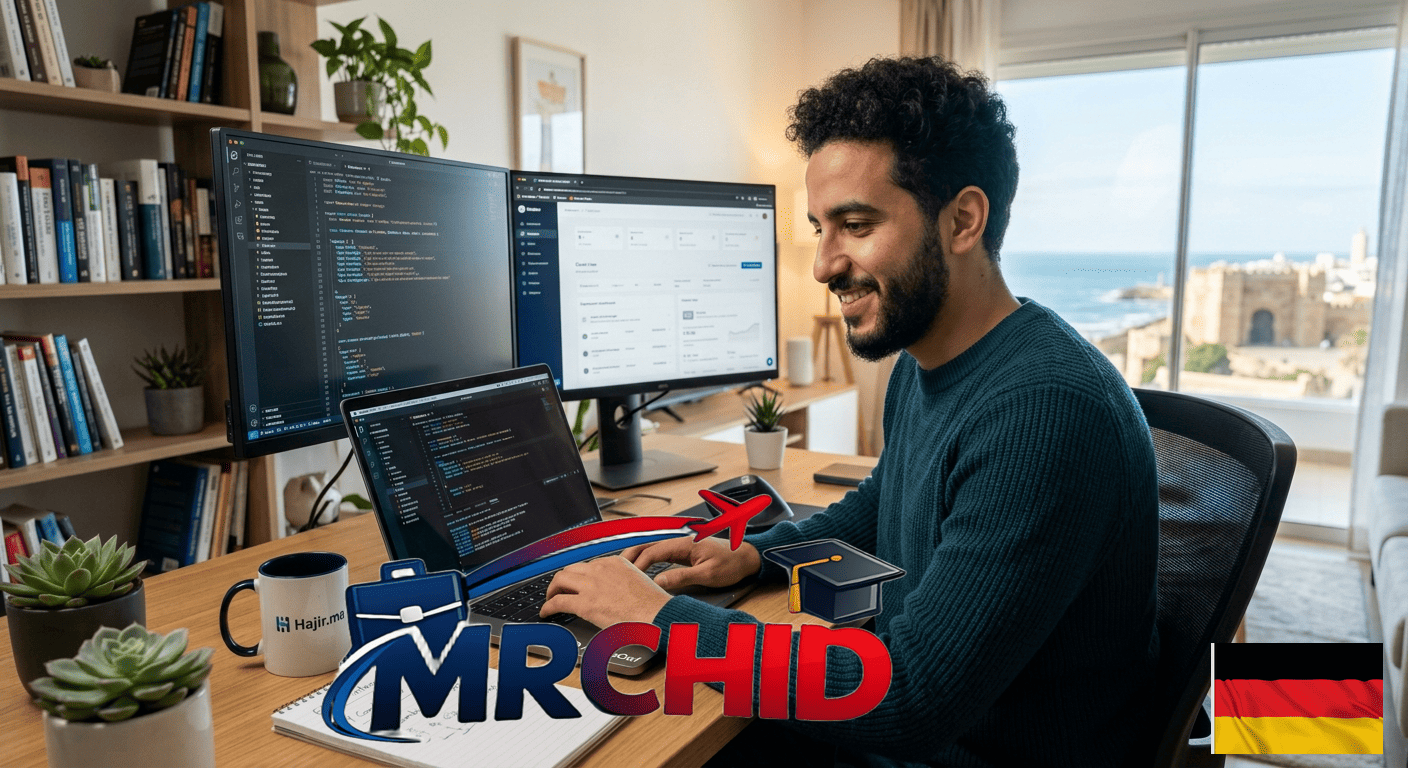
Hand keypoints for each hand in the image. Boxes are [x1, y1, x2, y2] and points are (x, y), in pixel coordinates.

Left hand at [540, 556, 671, 626]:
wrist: (657, 615)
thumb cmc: (653, 605)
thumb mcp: (638, 581)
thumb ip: (623, 579)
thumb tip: (617, 590)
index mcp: (614, 563)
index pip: (588, 565)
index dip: (579, 576)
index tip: (576, 584)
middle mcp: (600, 569)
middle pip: (570, 569)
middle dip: (562, 580)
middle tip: (559, 590)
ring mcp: (591, 586)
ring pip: (560, 580)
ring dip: (552, 590)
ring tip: (550, 599)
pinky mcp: (585, 604)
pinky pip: (557, 602)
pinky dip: (548, 607)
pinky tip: (546, 613)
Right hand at [620, 535, 760, 590]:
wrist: (747, 558)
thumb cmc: (732, 563)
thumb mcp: (707, 574)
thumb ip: (682, 577)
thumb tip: (659, 582)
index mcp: (684, 543)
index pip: (653, 551)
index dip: (638, 564)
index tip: (629, 577)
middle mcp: (680, 541)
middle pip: (648, 545)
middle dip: (630, 557)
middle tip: (617, 571)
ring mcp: (681, 545)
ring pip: (652, 548)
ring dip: (637, 557)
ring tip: (624, 571)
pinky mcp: (683, 552)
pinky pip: (660, 553)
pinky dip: (647, 560)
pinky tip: (642, 569)